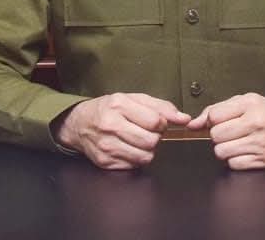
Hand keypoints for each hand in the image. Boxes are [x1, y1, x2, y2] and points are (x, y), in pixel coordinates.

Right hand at [52, 93, 190, 169]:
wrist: (80, 123)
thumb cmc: (110, 108)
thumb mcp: (134, 99)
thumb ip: (161, 107)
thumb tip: (184, 118)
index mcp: (120, 105)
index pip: (155, 121)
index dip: (161, 123)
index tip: (156, 122)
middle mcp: (111, 125)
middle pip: (151, 141)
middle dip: (154, 137)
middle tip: (146, 131)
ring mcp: (107, 145)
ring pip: (145, 156)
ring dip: (147, 149)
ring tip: (137, 140)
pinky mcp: (105, 162)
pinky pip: (134, 166)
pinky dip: (135, 158)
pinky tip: (127, 148)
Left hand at [187, 93, 264, 168]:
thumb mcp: (248, 100)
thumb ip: (219, 108)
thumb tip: (194, 123)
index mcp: (251, 104)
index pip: (214, 116)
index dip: (212, 120)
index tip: (218, 121)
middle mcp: (255, 123)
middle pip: (216, 135)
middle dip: (218, 135)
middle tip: (229, 132)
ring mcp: (260, 144)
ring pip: (222, 152)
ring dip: (224, 148)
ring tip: (236, 142)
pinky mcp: (264, 161)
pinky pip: (234, 164)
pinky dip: (235, 160)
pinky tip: (244, 151)